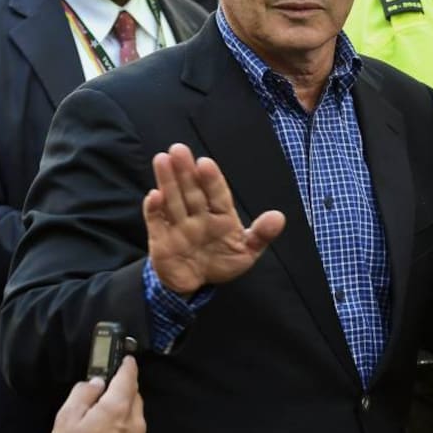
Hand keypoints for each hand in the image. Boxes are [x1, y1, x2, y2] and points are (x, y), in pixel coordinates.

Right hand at [50, 356, 146, 432]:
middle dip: (122, 389)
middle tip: (103, 394)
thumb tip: (95, 383)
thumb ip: (83, 393)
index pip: (129, 376)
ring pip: (135, 415)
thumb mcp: (67, 418)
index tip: (125, 359)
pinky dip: (125, 430)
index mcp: (118, 407)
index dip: (126, 364)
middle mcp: (135, 421)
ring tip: (101, 422)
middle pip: (134, 395)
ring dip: (123, 411)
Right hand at [144, 143, 285, 293]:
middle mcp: (198, 216)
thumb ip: (261, 235)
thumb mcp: (246, 251)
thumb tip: (279, 217)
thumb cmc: (221, 261)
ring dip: (167, 181)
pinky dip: (153, 210)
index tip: (205, 163)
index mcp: (220, 215)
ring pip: (173, 200)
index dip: (212, 180)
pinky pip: (156, 222)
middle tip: (179, 149)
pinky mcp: (161, 238)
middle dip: (185, 172)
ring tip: (162, 160)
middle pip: (192, 191)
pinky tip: (154, 195)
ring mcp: (178, 225)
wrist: (194, 283)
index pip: (217, 194)